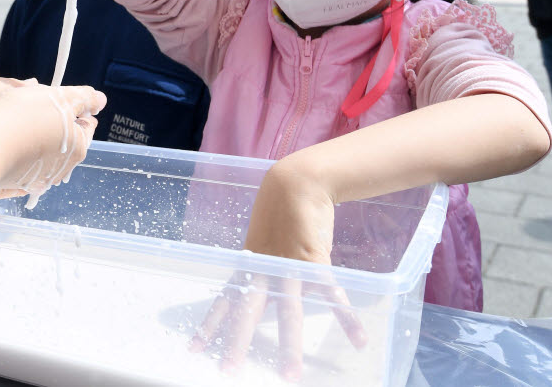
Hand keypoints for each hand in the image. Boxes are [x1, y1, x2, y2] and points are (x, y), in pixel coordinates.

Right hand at [0, 84, 104, 206]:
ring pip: (43, 154)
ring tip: (22, 122)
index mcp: (77, 147)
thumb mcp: (60, 98)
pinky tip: (11, 143)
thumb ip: (83, 98)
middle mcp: (60, 169)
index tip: (68, 102)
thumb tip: (100, 100)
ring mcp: (37, 180)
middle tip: (42, 108)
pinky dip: (21, 155)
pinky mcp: (14, 184)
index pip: (86, 127)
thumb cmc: (22, 119)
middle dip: (57, 125)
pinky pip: (23, 167)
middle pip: (64, 141)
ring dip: (38, 140)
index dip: (78, 111)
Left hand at [188, 158, 366, 379]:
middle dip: (238, 341)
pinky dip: (346, 317)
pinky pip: (332, 293)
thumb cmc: (278, 217)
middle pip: (247, 311)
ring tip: (291, 376)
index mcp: (249, 267)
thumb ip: (261, 272)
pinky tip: (358, 339)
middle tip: (228, 370)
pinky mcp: (314, 259)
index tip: (194, 348)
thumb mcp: (262, 246)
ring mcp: (288, 266)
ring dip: (290, 345)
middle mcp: (263, 270)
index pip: (224, 300)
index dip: (210, 324)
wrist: (296, 183)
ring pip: (288, 311)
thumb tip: (260, 297)